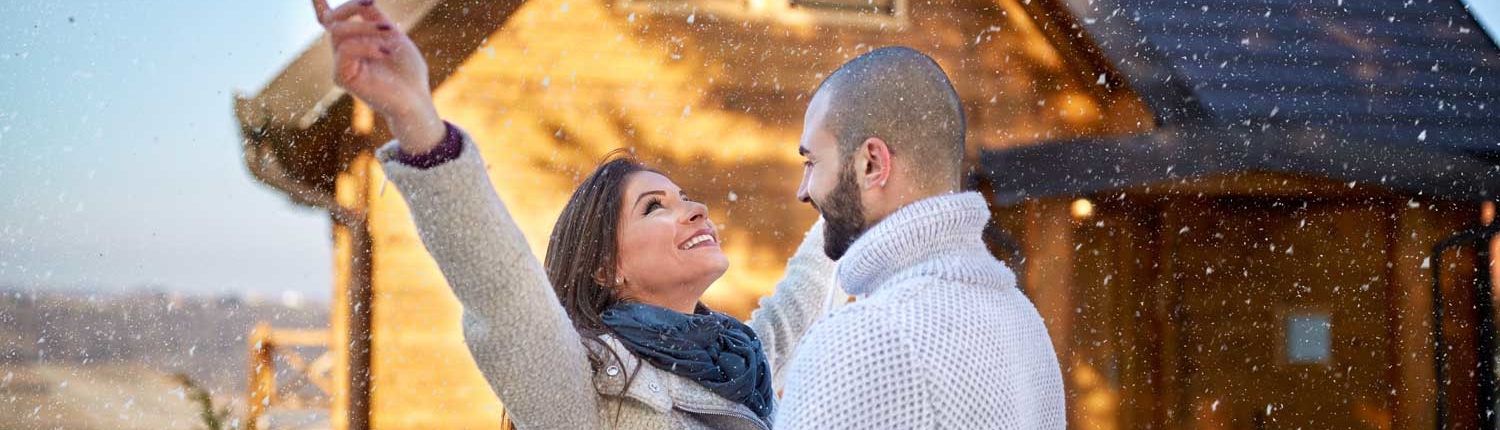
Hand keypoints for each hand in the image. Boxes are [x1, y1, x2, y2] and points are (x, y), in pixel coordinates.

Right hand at [313, 0, 444, 152]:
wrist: (415, 99)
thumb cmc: (408, 71)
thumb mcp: (392, 35)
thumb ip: (374, 18)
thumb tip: (362, 1)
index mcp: (354, 42)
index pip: (330, 22)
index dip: (319, 6)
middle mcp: (343, 53)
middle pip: (335, 21)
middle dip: (356, 11)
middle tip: (387, 23)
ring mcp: (340, 65)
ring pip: (339, 32)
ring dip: (367, 28)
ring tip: (391, 36)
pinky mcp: (342, 77)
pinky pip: (345, 50)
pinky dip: (367, 46)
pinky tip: (385, 52)